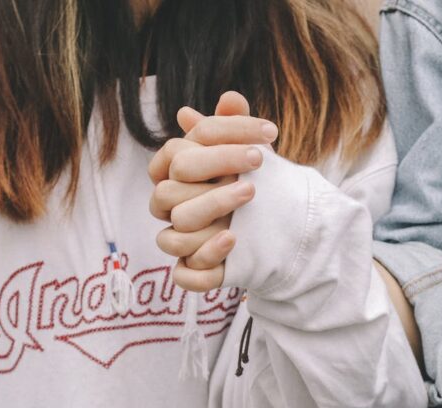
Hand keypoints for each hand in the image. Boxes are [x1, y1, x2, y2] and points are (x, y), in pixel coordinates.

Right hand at [148, 92, 279, 290]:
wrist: (275, 231)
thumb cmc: (250, 184)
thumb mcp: (249, 155)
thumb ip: (236, 129)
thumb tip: (231, 99)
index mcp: (174, 178)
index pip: (176, 151)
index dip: (218, 138)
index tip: (266, 133)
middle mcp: (171, 210)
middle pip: (167, 192)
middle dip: (212, 171)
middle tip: (258, 159)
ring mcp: (180, 242)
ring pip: (171, 235)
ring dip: (211, 210)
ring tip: (251, 194)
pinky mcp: (193, 271)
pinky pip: (184, 274)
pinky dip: (206, 258)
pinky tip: (233, 240)